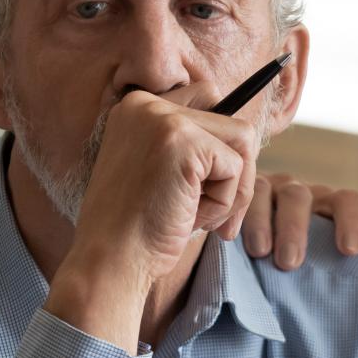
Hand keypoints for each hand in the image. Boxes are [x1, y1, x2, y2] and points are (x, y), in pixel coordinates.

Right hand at [46, 85, 259, 349]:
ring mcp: (164, 119)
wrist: (110, 262)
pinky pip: (236, 167)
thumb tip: (246, 135)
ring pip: (241, 141)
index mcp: (135, 108)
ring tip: (200, 218)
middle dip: (235, 171)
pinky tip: (190, 218)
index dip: (220, 141)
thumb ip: (188, 145)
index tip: (212, 179)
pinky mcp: (184, 142)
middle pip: (231, 122)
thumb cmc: (136, 229)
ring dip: (233, 188)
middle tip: (219, 214)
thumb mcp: (158, 173)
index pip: (206, 96)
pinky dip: (225, 202)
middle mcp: (146, 104)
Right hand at [243, 173, 357, 269]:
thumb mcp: (332, 253)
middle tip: (292, 263)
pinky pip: (239, 197)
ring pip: (269, 194)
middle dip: (298, 229)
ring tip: (262, 253)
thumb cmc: (306, 254)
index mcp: (330, 205)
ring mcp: (270, 190)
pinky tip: (231, 240)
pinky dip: (237, 216)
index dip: (353, 222)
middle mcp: (302, 193)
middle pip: (303, 198)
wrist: (260, 249)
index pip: (348, 201)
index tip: (351, 251)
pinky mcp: (241, 194)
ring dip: (265, 223)